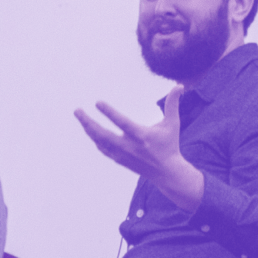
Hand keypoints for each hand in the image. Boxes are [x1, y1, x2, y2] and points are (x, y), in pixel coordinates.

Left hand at [75, 85, 203, 211]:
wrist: (166, 172)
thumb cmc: (169, 145)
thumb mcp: (173, 124)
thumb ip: (172, 104)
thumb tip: (180, 85)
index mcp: (142, 136)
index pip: (122, 123)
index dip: (109, 113)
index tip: (97, 103)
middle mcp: (129, 146)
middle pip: (103, 134)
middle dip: (88, 122)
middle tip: (77, 110)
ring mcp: (122, 155)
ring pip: (100, 141)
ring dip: (88, 129)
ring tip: (81, 117)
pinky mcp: (119, 160)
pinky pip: (103, 148)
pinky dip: (95, 139)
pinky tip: (91, 131)